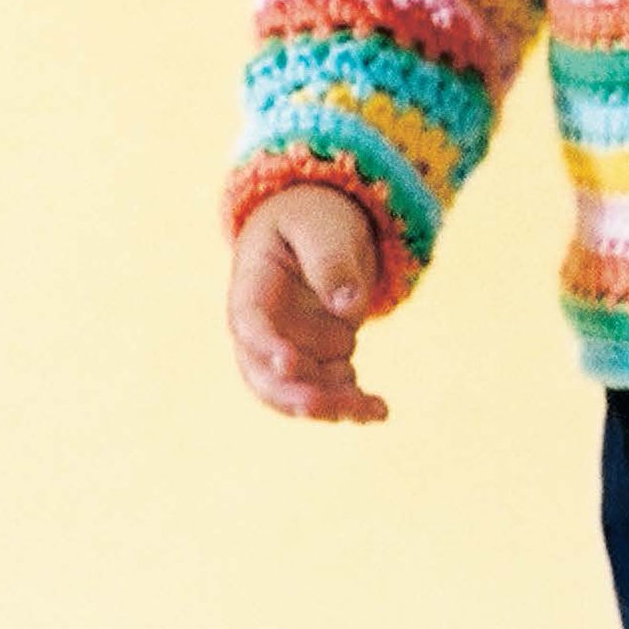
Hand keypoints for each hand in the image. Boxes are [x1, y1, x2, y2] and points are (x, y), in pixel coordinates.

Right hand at [228, 185, 387, 423]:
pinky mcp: (316, 359)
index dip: (264, 345)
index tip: (288, 362)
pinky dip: (352, 404)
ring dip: (331, 404)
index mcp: (253, 285)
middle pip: (266, 372)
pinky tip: (379, 410)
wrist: (320, 229)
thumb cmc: (314, 218)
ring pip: (298, 390)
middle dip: (294, 392)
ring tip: (371, 409)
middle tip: (327, 404)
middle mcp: (265, 326)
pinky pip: (328, 389)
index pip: (249, 321)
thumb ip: (331, 260)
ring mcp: (288, 346)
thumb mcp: (322, 225)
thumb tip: (348, 308)